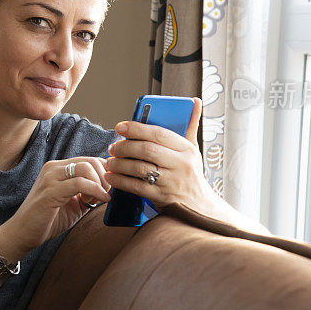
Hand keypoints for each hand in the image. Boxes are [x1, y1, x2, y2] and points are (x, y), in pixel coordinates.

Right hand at [0, 157, 111, 260]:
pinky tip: (100, 201)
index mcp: (58, 168)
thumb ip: (88, 193)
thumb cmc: (48, 219)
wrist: (23, 233)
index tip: (109, 189)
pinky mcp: (50, 191)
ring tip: (99, 199)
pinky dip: (95, 191)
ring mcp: (51, 177)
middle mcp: (53, 168)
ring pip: (86, 168)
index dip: (105, 172)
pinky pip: (80, 183)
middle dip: (105, 177)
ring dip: (100, 184)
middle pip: (90, 160)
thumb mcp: (73, 203)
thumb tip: (110, 188)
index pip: (89, 160)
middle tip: (106, 194)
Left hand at [105, 97, 217, 212]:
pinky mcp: (162, 197)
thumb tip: (195, 101)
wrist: (201, 208)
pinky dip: (120, 181)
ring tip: (109, 162)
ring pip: (139, 168)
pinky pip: (136, 186)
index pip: (159, 134)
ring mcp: (171, 182)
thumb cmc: (191, 173)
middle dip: (125, 147)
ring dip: (119, 164)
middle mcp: (181, 164)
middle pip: (146, 150)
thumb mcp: (194, 150)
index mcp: (187, 149)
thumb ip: (191, 125)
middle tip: (113, 147)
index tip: (120, 126)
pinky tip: (111, 177)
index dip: (137, 128)